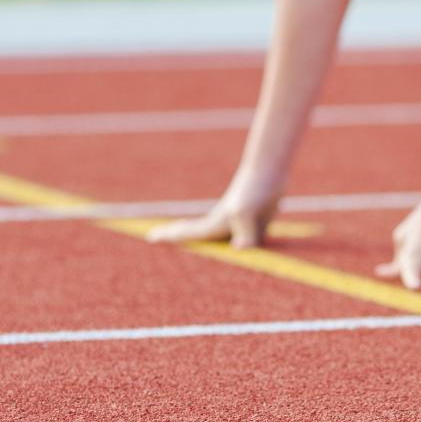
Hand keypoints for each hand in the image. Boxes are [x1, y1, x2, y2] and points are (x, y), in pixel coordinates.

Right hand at [145, 184, 279, 248]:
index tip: (151, 237)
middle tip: (155, 235)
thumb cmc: (255, 190)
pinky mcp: (255, 222)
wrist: (269, 170)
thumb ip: (245, 233)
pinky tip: (234, 243)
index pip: (188, 235)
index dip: (170, 237)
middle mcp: (223, 224)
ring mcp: (237, 223)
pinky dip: (233, 244)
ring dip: (202, 239)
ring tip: (185, 235)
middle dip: (177, 235)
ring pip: (216, 236)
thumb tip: (240, 251)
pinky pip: (241, 240)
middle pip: (195, 233)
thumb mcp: (246, 213)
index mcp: (215, 225)